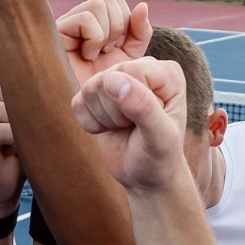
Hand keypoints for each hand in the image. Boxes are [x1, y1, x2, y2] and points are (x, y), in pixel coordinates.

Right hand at [0, 71, 21, 215]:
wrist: (5, 184)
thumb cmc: (18, 149)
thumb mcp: (26, 117)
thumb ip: (29, 95)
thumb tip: (51, 78)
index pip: (21, 80)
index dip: (31, 102)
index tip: (20, 123)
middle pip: (21, 95)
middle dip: (29, 117)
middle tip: (17, 137)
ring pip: (19, 112)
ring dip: (24, 131)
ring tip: (14, 144)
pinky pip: (14, 130)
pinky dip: (20, 144)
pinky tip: (10, 153)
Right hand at [55, 0, 151, 89]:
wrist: (89, 107)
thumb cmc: (106, 86)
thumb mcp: (130, 57)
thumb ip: (140, 32)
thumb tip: (143, 5)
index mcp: (95, 23)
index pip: (116, 0)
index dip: (125, 21)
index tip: (118, 48)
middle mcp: (79, 20)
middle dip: (118, 26)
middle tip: (109, 51)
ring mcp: (66, 24)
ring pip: (98, 4)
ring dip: (106, 33)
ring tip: (97, 55)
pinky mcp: (56, 32)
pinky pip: (86, 18)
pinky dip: (94, 39)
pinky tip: (86, 57)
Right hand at [71, 57, 190, 196]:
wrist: (145, 176)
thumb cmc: (159, 157)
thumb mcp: (159, 138)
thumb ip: (142, 107)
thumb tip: (113, 80)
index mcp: (167, 73)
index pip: (130, 70)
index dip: (129, 102)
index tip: (146, 122)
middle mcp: (143, 69)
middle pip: (106, 78)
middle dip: (115, 112)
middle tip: (134, 127)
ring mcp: (118, 78)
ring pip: (89, 89)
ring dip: (103, 119)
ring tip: (124, 128)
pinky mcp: (97, 93)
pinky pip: (78, 102)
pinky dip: (90, 124)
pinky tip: (110, 129)